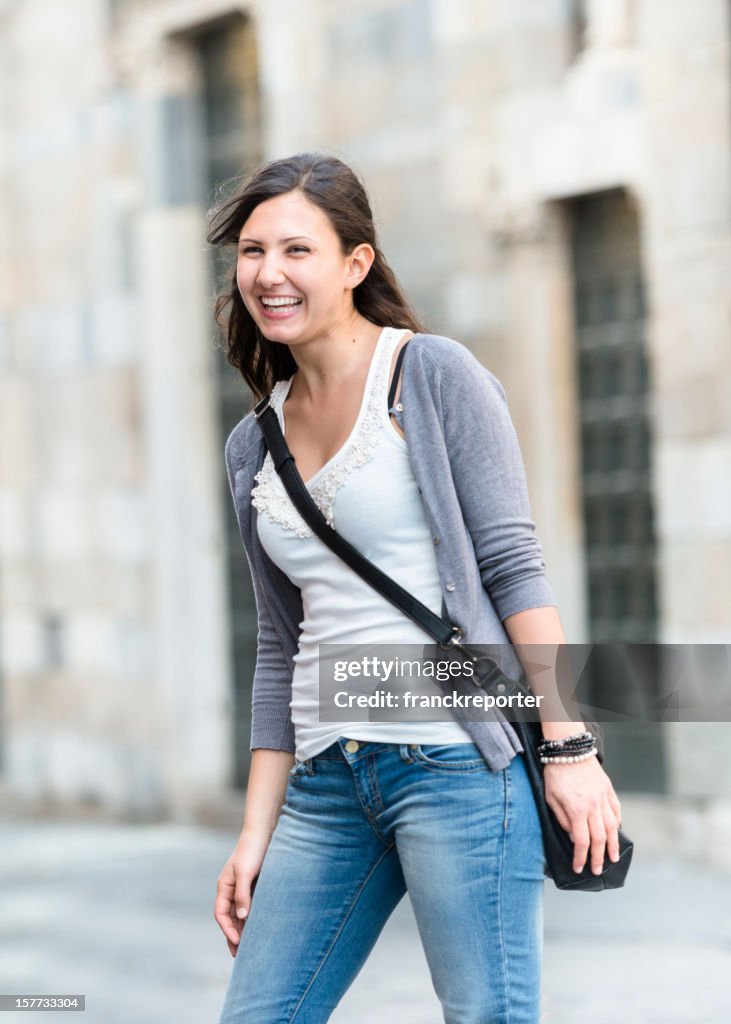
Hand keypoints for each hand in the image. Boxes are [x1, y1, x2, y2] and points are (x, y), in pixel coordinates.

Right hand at [214, 830, 270, 956]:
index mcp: (224, 886)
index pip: (221, 914)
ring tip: (249, 947)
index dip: (228, 930)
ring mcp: (242, 887)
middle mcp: (231, 889)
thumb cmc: (252, 850)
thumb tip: (242, 916)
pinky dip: (252, 918)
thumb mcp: (246, 873)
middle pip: (230, 917)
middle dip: (233, 935)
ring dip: (243, 929)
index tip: (238, 943)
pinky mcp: (254, 885)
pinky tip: (259, 928)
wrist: (264, 831)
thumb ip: (243, 894)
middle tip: (240, 955)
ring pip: (240, 913)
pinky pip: (251, 906)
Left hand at [543, 756, 621, 874]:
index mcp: (577, 810)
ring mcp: (603, 798)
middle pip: (600, 839)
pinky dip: (618, 822)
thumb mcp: (551, 798)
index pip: (581, 842)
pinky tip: (617, 830)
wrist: (569, 750)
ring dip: (614, 845)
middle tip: (598, 870)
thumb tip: (573, 837)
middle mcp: (593, 806)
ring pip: (613, 827)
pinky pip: (616, 810)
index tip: (579, 868)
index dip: (581, 858)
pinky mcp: (608, 790)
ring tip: (614, 857)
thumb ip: (562, 819)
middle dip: (599, 858)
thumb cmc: (556, 774)